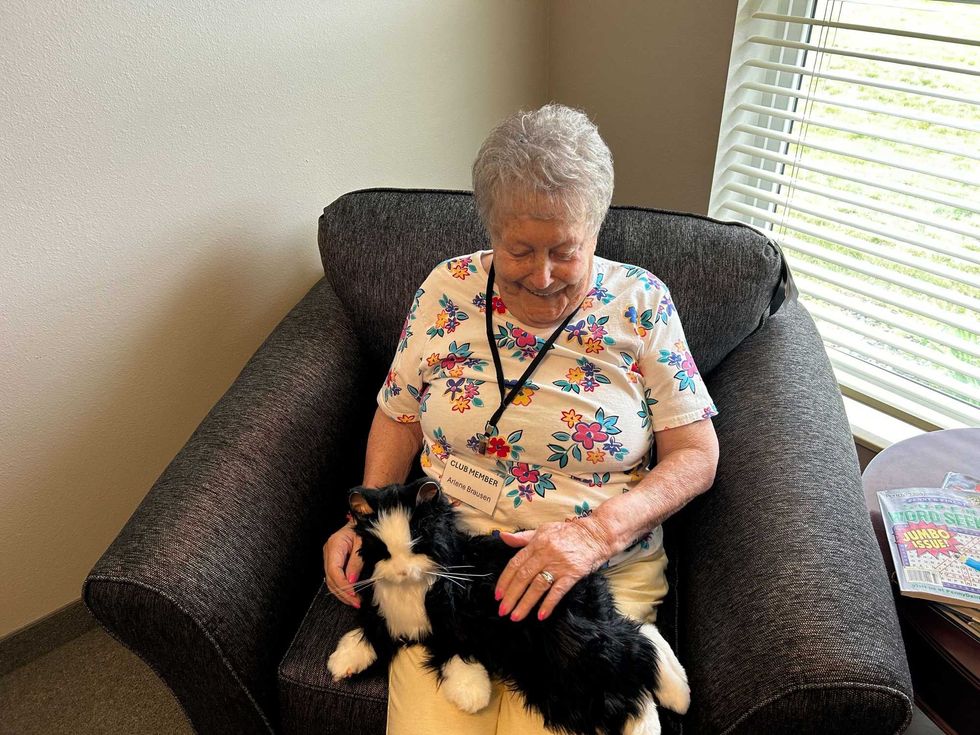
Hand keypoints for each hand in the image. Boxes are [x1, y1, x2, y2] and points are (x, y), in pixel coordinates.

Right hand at [323, 523, 363, 607]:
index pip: (334, 571)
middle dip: (343, 593)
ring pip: (331, 580)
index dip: (343, 585)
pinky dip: (341, 587)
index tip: (353, 595)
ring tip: (354, 602)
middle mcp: (328, 552)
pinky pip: (334, 577)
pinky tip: (350, 594)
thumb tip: (351, 581)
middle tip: (355, 603)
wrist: (363, 520)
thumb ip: (356, 562)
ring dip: (342, 593)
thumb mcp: (363, 544)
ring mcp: (329, 556)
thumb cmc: (365, 529)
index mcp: (334, 545)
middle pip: (330, 578)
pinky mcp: (333, 560)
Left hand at [494, 518, 611, 622]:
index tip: (498, 594)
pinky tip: (541, 615)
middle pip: (523, 577)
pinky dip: (548, 603)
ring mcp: (559, 564)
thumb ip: (522, 537)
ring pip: (538, 586)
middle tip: (503, 610)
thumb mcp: (543, 530)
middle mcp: (545, 554)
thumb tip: (503, 537)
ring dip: (526, 603)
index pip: (515, 563)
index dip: (505, 580)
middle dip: (511, 595)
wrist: (595, 535)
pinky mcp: (573, 574)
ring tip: (516, 616)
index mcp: (536, 543)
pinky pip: (558, 591)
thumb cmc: (568, 533)